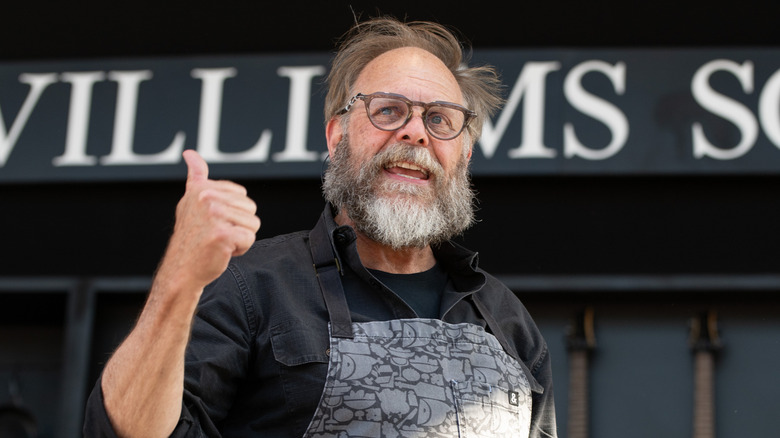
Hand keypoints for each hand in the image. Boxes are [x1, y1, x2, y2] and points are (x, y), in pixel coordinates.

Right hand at [160, 150, 260, 290]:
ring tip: (217, 242)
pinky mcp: (222, 234)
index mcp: (201, 188)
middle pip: (250, 208)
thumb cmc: (191, 238)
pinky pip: (249, 238)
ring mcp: (213, 216)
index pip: (242, 195)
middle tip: (214, 234)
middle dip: (238, 225)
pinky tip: (221, 252)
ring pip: (253, 224)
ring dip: (240, 238)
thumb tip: (190, 153)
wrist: (181, 270)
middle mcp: (205, 198)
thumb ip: (196, 177)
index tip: (211, 222)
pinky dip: (240, 249)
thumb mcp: (191, 202)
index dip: (233, 213)